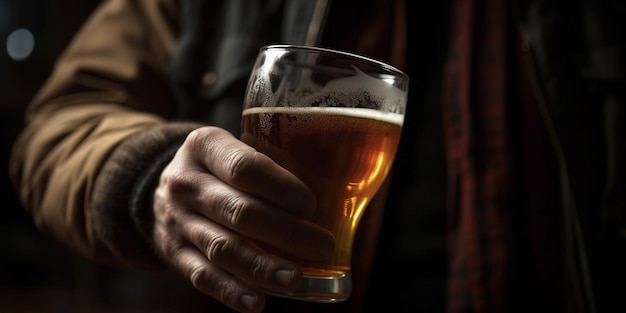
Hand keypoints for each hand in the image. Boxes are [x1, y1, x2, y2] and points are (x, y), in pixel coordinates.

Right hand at [152, 126, 333, 312]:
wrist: (160, 186)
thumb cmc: (216, 167)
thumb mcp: (231, 147)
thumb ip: (268, 162)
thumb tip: (334, 189)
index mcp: (204, 146)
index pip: (244, 167)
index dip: (280, 187)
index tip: (310, 205)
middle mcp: (185, 183)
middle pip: (239, 211)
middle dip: (286, 232)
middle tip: (321, 246)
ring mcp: (177, 221)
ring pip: (223, 248)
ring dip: (262, 267)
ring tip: (294, 278)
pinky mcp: (173, 253)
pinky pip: (202, 276)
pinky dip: (231, 291)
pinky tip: (257, 301)